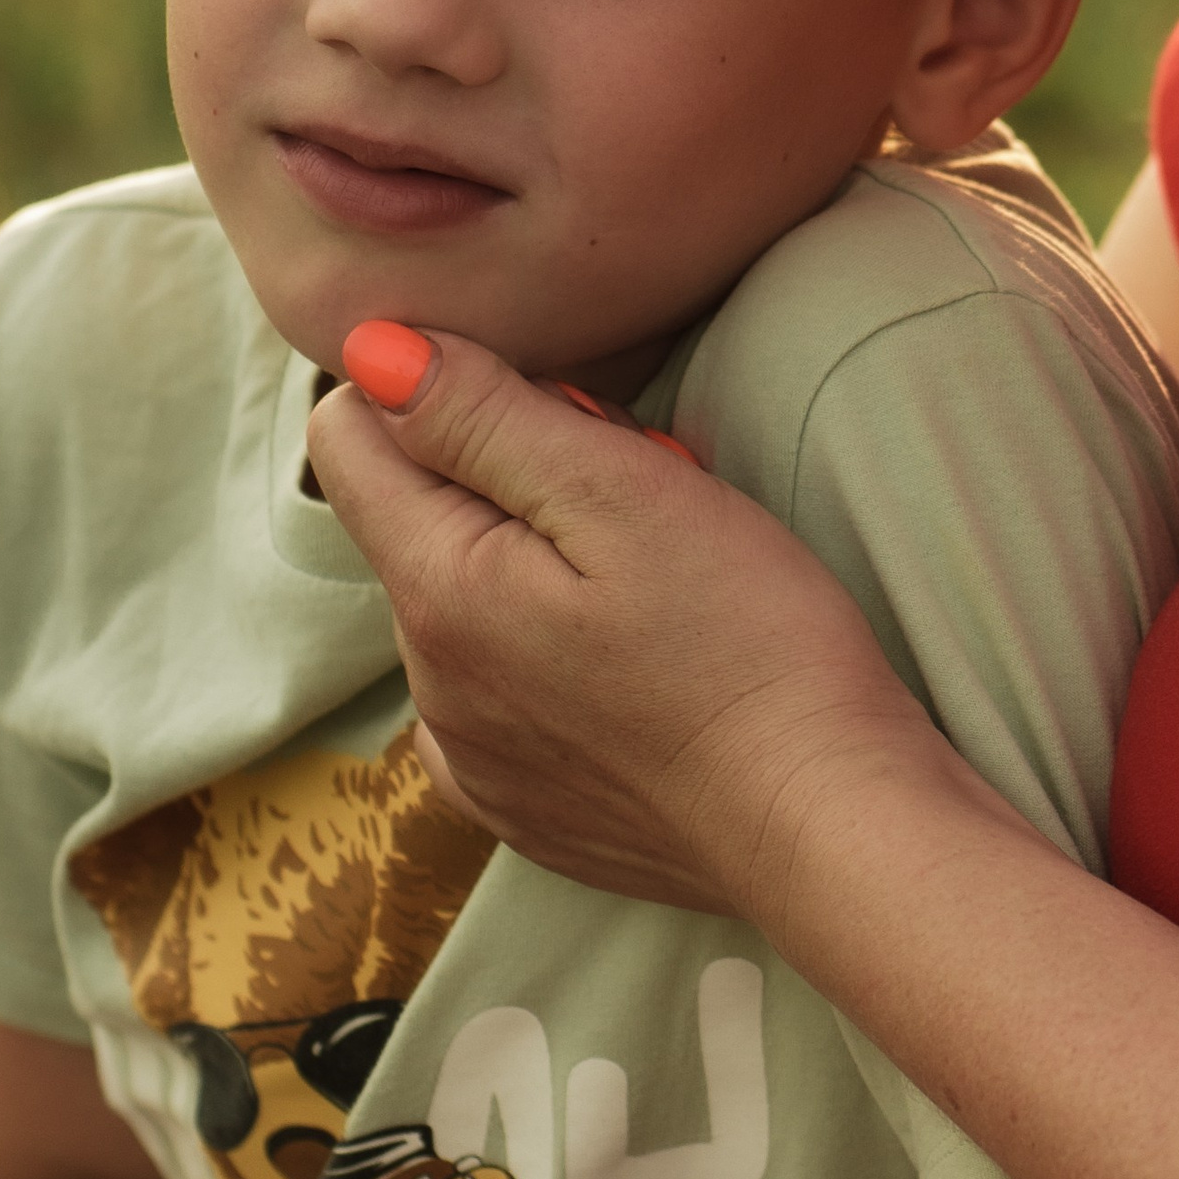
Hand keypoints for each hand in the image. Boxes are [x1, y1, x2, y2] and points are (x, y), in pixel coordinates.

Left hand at [307, 331, 938, 921]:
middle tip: (636, 492)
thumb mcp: (622, 492)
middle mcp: (430, 686)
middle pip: (416, 519)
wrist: (830, 825)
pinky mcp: (527, 811)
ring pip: (463, 606)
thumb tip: (373, 353)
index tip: (550, 405)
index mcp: (438, 591)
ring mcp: (474, 760)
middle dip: (501, 478)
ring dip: (530, 570)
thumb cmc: (749, 644)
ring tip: (653, 582)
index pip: (348, 437)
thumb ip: (483, 416)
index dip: (437, 387)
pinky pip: (496, 701)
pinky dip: (544, 663)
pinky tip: (632, 666)